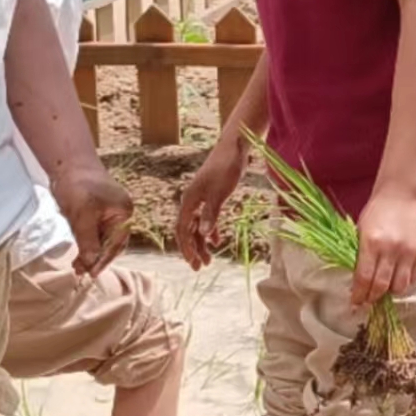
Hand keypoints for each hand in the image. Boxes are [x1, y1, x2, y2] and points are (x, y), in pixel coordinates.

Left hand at [52, 162, 133, 277]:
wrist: (67, 165)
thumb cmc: (78, 185)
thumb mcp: (82, 215)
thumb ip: (88, 240)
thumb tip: (91, 263)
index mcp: (123, 213)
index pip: (116, 242)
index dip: (104, 259)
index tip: (91, 273)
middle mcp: (120, 215)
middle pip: (110, 243)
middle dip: (96, 258)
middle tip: (80, 272)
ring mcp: (108, 215)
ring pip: (101, 240)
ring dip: (89, 253)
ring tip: (76, 266)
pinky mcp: (96, 214)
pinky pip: (93, 234)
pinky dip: (86, 244)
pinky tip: (78, 253)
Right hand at [177, 136, 247, 270]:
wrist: (234, 148)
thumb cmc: (226, 167)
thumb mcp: (220, 192)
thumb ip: (211, 213)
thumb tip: (203, 234)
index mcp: (189, 200)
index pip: (182, 229)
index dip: (186, 247)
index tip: (193, 263)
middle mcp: (191, 201)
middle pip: (187, 230)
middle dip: (192, 250)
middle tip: (200, 267)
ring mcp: (200, 199)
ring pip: (196, 226)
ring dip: (201, 243)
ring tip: (209, 260)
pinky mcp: (210, 196)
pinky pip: (205, 218)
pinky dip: (209, 230)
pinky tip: (216, 241)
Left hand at [353, 189, 415, 307]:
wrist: (400, 196)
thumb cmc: (376, 212)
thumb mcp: (360, 231)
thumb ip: (360, 257)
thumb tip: (358, 284)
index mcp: (372, 242)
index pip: (364, 278)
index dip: (358, 295)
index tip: (354, 304)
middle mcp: (391, 249)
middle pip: (381, 286)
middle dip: (372, 298)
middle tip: (367, 302)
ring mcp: (409, 251)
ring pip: (400, 286)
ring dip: (390, 292)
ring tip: (383, 290)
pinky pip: (414, 277)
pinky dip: (405, 283)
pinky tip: (397, 280)